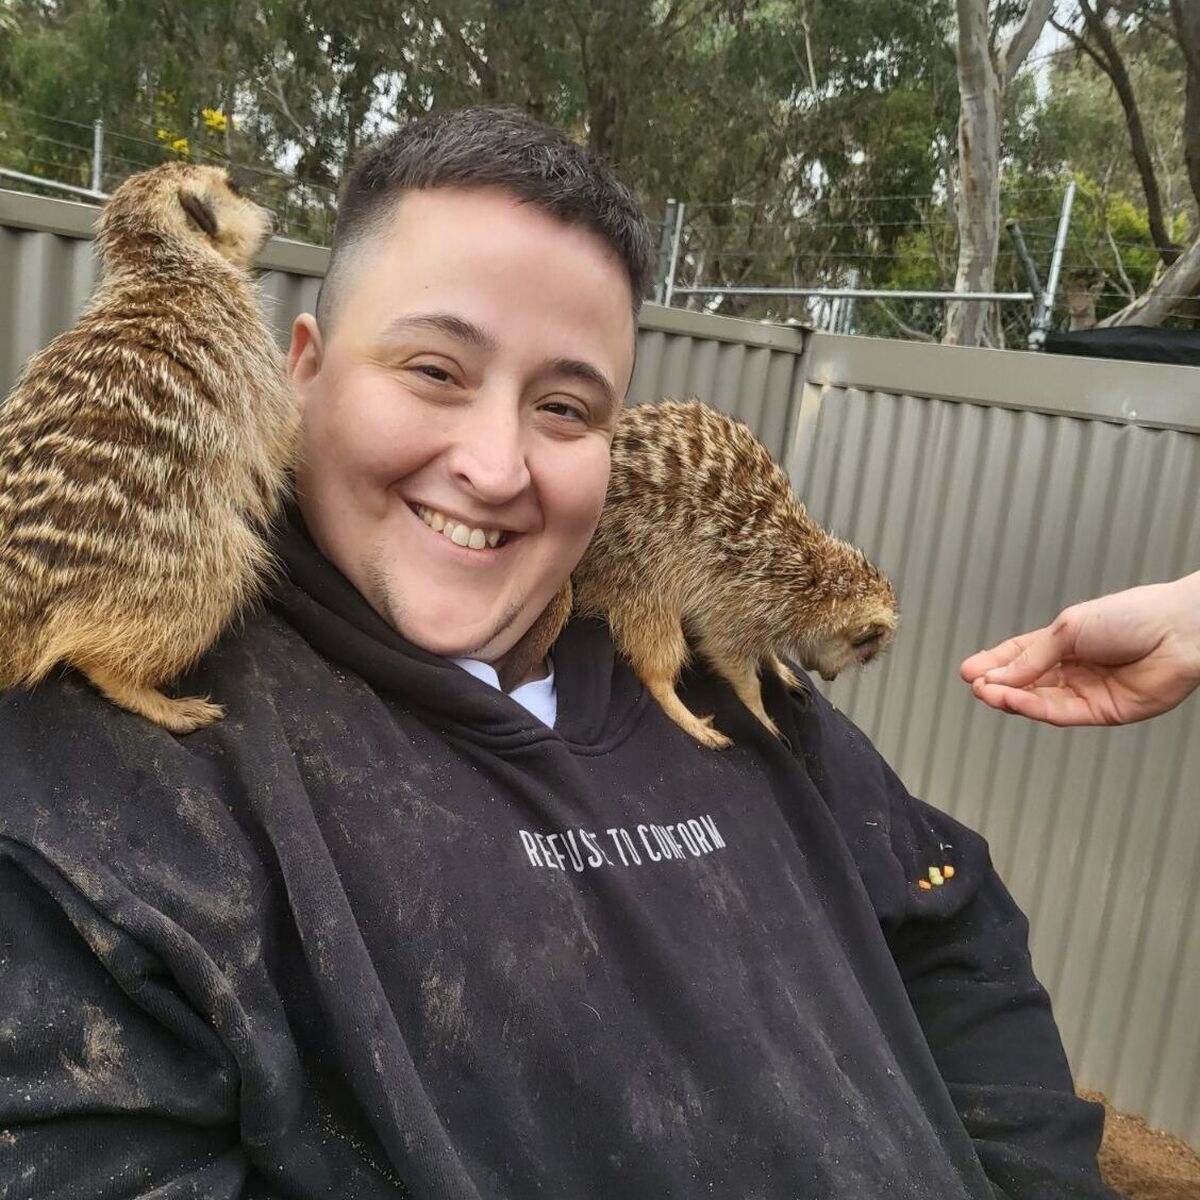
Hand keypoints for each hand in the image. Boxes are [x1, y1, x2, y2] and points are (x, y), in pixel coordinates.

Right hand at [960, 572, 1199, 725]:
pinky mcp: (1102, 712)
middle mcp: (1075, 669)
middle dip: (997, 683)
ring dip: (1010, 698)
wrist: (1179, 631)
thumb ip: (1032, 657)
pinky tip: (1013, 699)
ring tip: (986, 691)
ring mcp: (1087, 692)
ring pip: (1039, 701)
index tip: (969, 669)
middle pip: (1026, 683)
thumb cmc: (1134, 616)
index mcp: (1065, 643)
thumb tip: (998, 675)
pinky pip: (1060, 713)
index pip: (1021, 657)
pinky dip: (1032, 708)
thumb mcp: (1068, 629)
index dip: (994, 664)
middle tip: (974, 683)